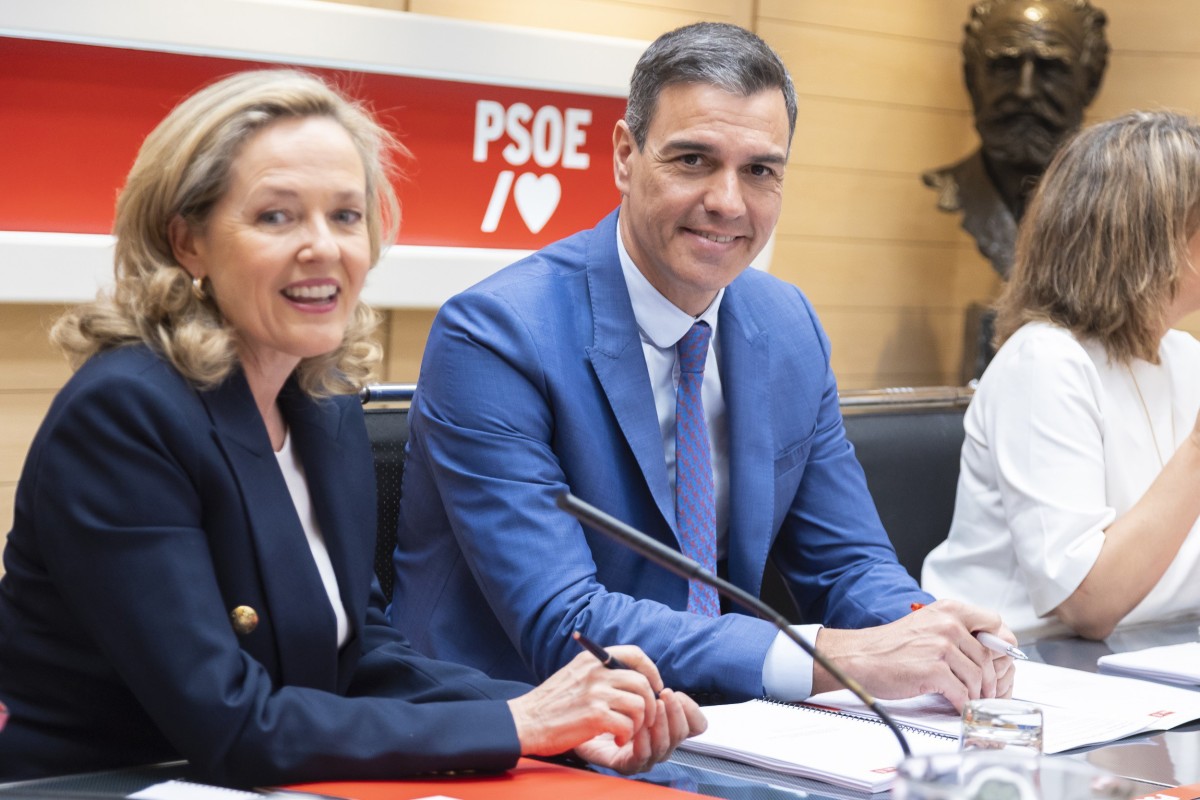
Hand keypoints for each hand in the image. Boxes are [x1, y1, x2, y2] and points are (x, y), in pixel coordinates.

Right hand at [506, 644, 702, 765]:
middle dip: (650, 703)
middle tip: (644, 718)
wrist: (526, 722)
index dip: (651, 671)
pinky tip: (618, 738)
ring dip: (640, 722)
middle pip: (642, 682)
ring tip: (627, 730)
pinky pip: (628, 724)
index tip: (654, 687)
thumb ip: (600, 671)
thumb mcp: (575, 674)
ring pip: (639, 705)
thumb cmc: (551, 703)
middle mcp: (596, 672)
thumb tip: (634, 676)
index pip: (635, 654)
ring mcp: (596, 693)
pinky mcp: (595, 716)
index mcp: (592, 659)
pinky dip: (627, 735)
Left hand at [574, 688, 706, 773]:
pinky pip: (643, 757)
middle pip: (682, 734)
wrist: (576, 719)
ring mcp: (646, 755)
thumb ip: (642, 673)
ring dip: (662, 724)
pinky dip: (644, 742)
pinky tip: (637, 728)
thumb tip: (656, 679)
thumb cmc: (604, 700)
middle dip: (676, 713)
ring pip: (665, 746)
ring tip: (653, 705)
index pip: (696, 724)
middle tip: (665, 695)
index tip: (676, 693)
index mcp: (665, 723)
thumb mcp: (625, 680)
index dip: (691, 710)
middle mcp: (660, 741)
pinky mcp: (627, 765)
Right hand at [813, 600, 1012, 710]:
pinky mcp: (933, 671)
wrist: (860, 657)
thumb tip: (990, 648)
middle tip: (984, 691)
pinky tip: (955, 705)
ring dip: (977, 694)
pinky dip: (962, 704)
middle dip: (990, 679)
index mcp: (949, 610)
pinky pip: (962, 693)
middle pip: (989, 657)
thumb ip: (956, 630)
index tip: (998, 660)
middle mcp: (948, 624)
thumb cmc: (891, 645)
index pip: (995, 623)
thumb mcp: (927, 625)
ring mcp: (941, 647)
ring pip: (979, 678)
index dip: (1001, 645)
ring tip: (968, 699)